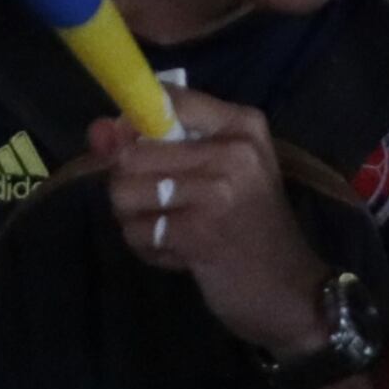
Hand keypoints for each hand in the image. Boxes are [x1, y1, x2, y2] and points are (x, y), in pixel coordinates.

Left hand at [91, 88, 333, 360]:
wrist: (291, 288)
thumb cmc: (252, 221)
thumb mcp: (224, 167)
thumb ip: (159, 143)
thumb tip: (97, 131)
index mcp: (241, 124)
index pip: (163, 100)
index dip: (132, 127)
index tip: (137, 150)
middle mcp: (232, 150)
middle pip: (131, 152)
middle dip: (127, 184)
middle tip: (158, 204)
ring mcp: (217, 192)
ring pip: (125, 193)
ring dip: (135, 219)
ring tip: (169, 228)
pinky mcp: (199, 234)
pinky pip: (137, 231)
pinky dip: (147, 246)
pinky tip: (178, 251)